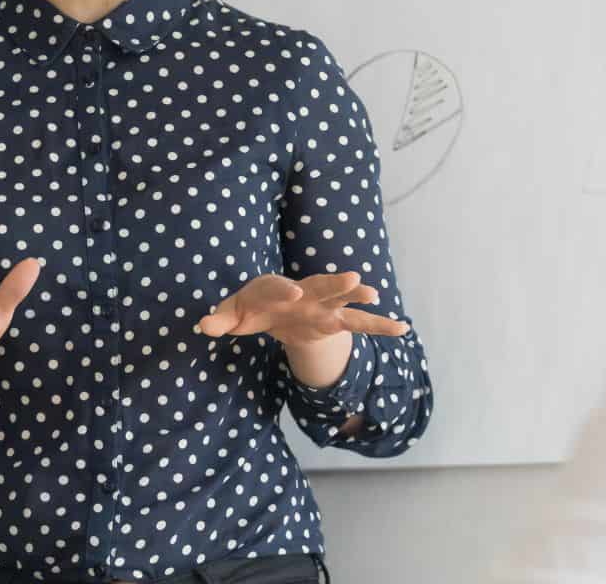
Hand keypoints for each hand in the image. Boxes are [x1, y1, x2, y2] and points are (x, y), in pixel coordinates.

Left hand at [195, 271, 407, 347]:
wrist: (271, 310)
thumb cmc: (248, 309)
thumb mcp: (230, 314)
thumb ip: (219, 319)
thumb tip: (202, 326)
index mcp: (273, 287)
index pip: (277, 287)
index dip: (283, 289)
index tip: (293, 291)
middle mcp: (303, 293)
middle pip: (319, 285)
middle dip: (333, 284)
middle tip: (353, 277)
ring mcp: (321, 307)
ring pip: (342, 302)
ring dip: (357, 298)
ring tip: (375, 295)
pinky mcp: (333, 322)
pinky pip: (359, 324)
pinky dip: (380, 326)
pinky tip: (403, 328)